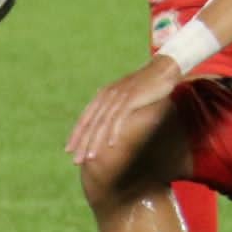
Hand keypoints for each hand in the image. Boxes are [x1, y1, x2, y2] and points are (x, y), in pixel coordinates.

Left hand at [68, 57, 183, 165]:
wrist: (162, 70)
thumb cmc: (145, 85)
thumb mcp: (125, 96)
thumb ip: (114, 107)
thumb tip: (108, 123)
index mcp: (102, 95)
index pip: (85, 118)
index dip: (76, 135)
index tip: (68, 150)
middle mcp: (107, 95)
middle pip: (91, 123)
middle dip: (82, 143)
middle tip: (76, 160)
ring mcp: (118, 96)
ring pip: (102, 123)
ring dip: (95, 141)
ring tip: (90, 157)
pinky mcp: (131, 98)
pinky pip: (119, 118)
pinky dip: (114, 132)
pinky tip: (111, 145)